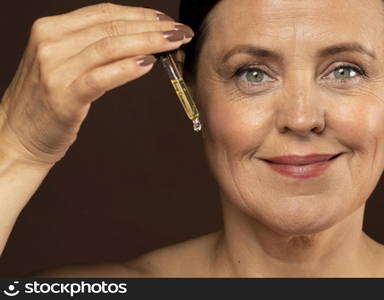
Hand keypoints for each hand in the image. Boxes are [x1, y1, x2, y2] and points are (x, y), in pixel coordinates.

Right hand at [0, 3, 192, 165]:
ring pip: (111, 47)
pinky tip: (149, 65)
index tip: (166, 20)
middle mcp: (50, 43)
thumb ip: (91, 46)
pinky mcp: (63, 97)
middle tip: (180, 32)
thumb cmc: (46, 100)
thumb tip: (139, 37)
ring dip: (149, 43)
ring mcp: (54, 69)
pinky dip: (128, 68)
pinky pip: (102, 77)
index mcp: (50, 29)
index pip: (104, 12)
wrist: (17, 137)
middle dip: (153, 27)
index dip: (140, 14)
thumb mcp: (62, 62)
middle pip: (112, 27)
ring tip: (174, 45)